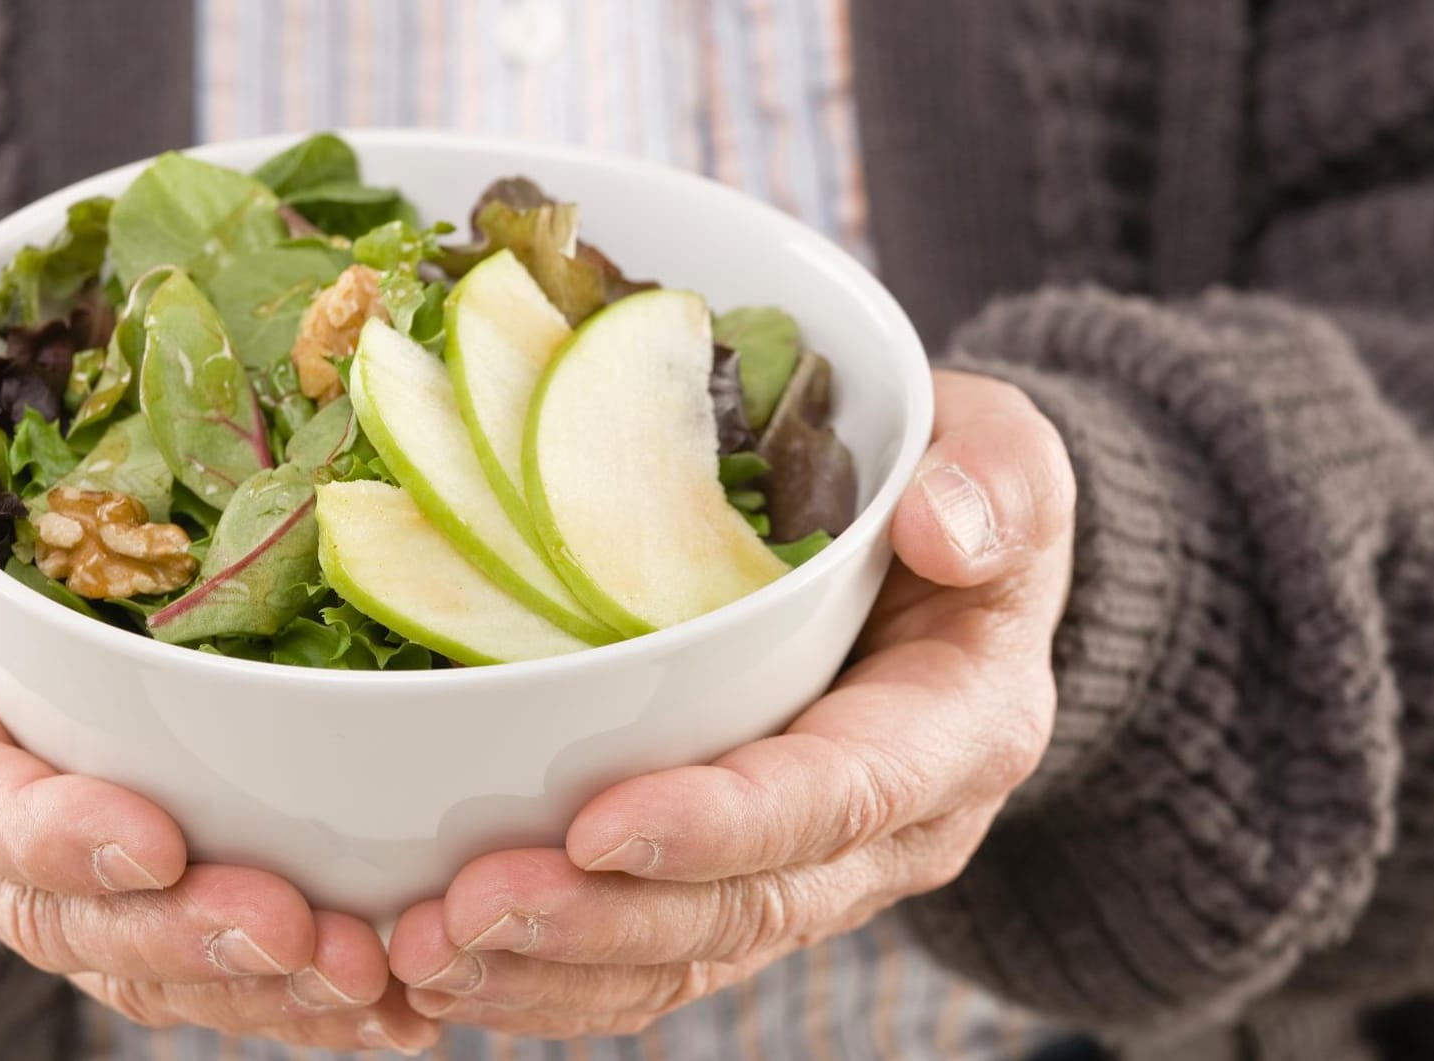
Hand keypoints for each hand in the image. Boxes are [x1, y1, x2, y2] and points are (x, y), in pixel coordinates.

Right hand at [0, 398, 435, 1054]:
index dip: (52, 837)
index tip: (152, 843)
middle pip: (73, 917)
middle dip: (185, 933)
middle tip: (295, 932)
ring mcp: (69, 875)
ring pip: (152, 963)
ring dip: (260, 987)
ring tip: (366, 981)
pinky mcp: (147, 889)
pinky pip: (211, 965)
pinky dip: (299, 996)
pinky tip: (393, 1005)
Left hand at [386, 371, 1075, 1037]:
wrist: (956, 578)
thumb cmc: (964, 506)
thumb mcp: (1008, 459)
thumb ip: (1000, 483)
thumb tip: (941, 527)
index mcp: (958, 733)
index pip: (839, 799)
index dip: (720, 825)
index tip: (594, 825)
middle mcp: (892, 833)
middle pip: (746, 907)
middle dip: (601, 920)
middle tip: (462, 911)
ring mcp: (815, 870)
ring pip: (689, 956)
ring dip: (554, 971)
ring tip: (425, 953)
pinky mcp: (747, 879)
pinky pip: (657, 956)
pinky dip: (554, 974)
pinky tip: (448, 965)